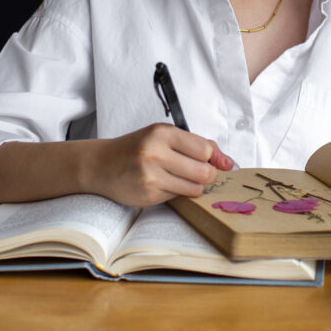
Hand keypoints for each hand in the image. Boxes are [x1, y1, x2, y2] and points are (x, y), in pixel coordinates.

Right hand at [82, 124, 233, 207]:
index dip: (214, 158)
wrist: (101, 164)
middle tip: (199, 172)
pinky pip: (178, 197)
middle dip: (208, 175)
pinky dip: (177, 192)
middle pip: (204, 171)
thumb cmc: (136, 147)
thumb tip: (229, 162)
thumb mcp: (163, 136)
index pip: (205, 149)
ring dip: (194, 186)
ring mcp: (151, 176)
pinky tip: (164, 184)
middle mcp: (155, 153)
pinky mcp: (148, 195)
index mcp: (162, 133)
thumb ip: (196, 145)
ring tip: (181, 178)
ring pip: (194, 188)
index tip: (215, 162)